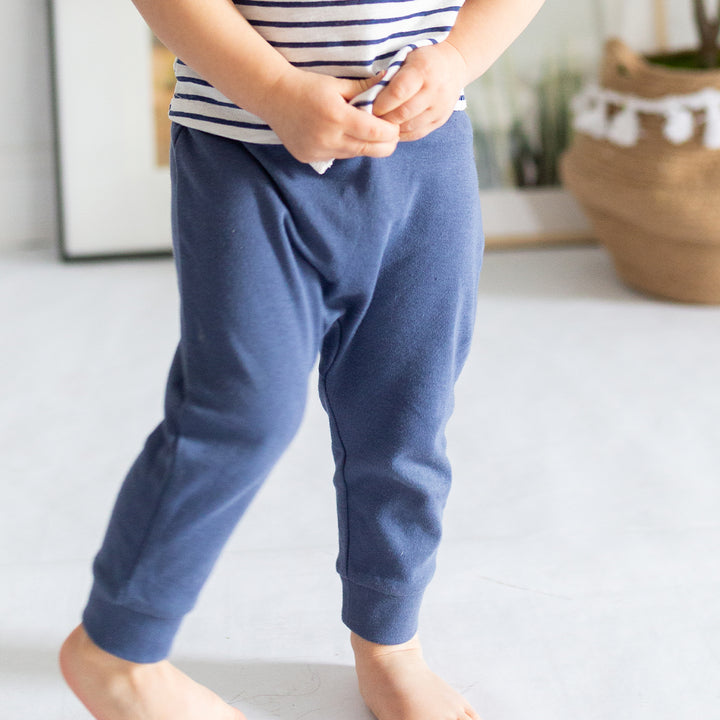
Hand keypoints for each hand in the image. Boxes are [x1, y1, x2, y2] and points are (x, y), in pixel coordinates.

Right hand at [260, 68, 398, 163]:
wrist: (274, 96)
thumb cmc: (308, 86)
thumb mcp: (338, 83)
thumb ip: (365, 88)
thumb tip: (391, 83)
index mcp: (338, 116)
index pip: (377, 133)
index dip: (391, 132)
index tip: (395, 125)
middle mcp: (329, 138)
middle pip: (372, 150)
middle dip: (385, 143)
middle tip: (388, 132)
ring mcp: (318, 151)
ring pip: (355, 155)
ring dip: (364, 145)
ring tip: (361, 129)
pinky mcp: (310, 158)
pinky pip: (338, 157)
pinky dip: (345, 148)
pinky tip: (338, 134)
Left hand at [371, 42, 467, 141]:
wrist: (454, 65)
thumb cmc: (422, 60)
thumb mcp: (407, 59)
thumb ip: (390, 77)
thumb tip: (368, 98)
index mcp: (423, 70)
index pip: (398, 92)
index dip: (381, 103)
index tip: (369, 106)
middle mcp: (434, 90)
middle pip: (403, 113)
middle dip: (383, 118)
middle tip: (370, 120)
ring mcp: (439, 108)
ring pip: (409, 127)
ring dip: (391, 128)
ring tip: (380, 125)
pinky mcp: (440, 120)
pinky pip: (417, 133)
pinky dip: (401, 134)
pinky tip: (393, 129)